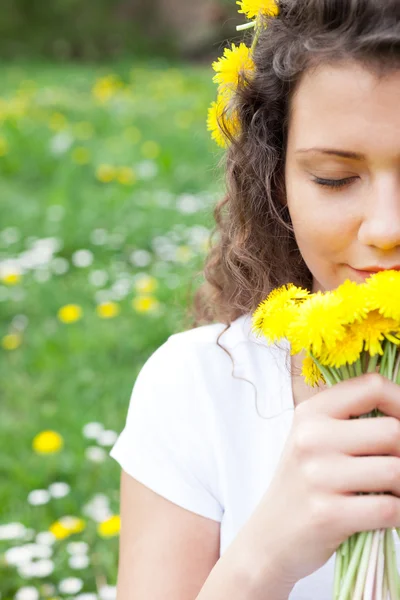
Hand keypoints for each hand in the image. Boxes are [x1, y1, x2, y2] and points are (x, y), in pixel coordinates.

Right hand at [240, 373, 399, 588]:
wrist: (269, 537)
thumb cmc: (304, 485)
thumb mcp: (315, 440)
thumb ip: (353, 421)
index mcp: (311, 412)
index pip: (372, 386)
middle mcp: (311, 438)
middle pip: (392, 431)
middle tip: (396, 469)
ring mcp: (317, 475)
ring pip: (396, 471)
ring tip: (392, 492)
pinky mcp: (326, 514)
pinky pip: (389, 509)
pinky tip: (388, 513)